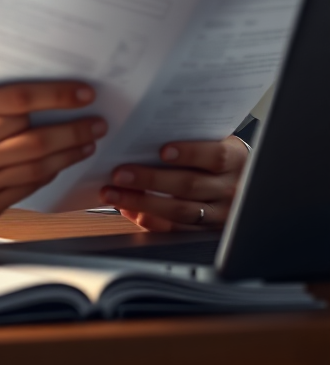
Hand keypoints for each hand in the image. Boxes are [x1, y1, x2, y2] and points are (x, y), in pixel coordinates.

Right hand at [0, 82, 106, 233]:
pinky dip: (47, 174)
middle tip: (95, 121)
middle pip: (34, 133)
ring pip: (36, 162)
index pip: (17, 99)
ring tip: (86, 142)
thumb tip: (29, 100)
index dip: (55, 96)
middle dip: (72, 126)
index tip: (81, 94)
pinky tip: (59, 164)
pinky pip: (26, 187)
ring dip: (68, 151)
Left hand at [101, 137, 247, 231]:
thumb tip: (146, 132)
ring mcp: (221, 214)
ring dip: (142, 202)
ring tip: (114, 194)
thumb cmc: (218, 155)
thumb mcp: (216, 142)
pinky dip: (150, 221)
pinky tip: (129, 211)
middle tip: (119, 174)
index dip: (189, 153)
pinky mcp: (207, 233)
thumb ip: (191, 137)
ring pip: (180, 211)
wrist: (249, 185)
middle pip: (190, 185)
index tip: (162, 151)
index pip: (215, 156)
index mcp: (236, 160)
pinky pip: (177, 231)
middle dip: (151, 180)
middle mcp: (231, 189)